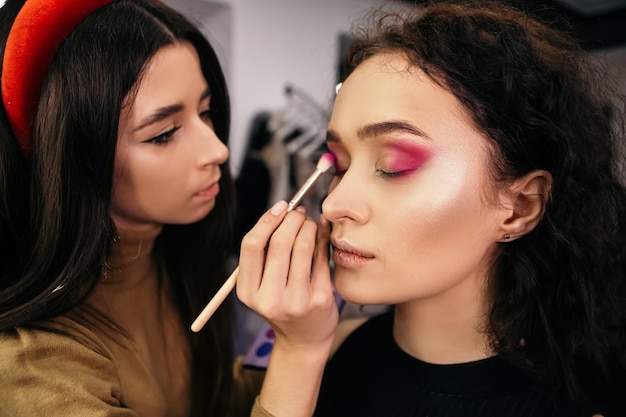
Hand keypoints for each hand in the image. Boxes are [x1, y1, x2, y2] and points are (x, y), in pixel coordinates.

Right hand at [237, 200, 338, 351]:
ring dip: (309, 226)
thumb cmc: (281, 301)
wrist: (305, 338)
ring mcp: (297, 301)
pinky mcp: (321, 300)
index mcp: (247, 292)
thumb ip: (265, 253)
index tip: (280, 206)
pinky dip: (323, 237)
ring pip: (303, 247)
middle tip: (299, 212)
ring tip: (310, 223)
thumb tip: (282, 210)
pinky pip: (322, 257)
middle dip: (292, 219)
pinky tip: (323, 230)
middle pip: (279, 243)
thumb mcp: (261, 284)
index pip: (252, 246)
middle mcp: (269, 299)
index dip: (266, 221)